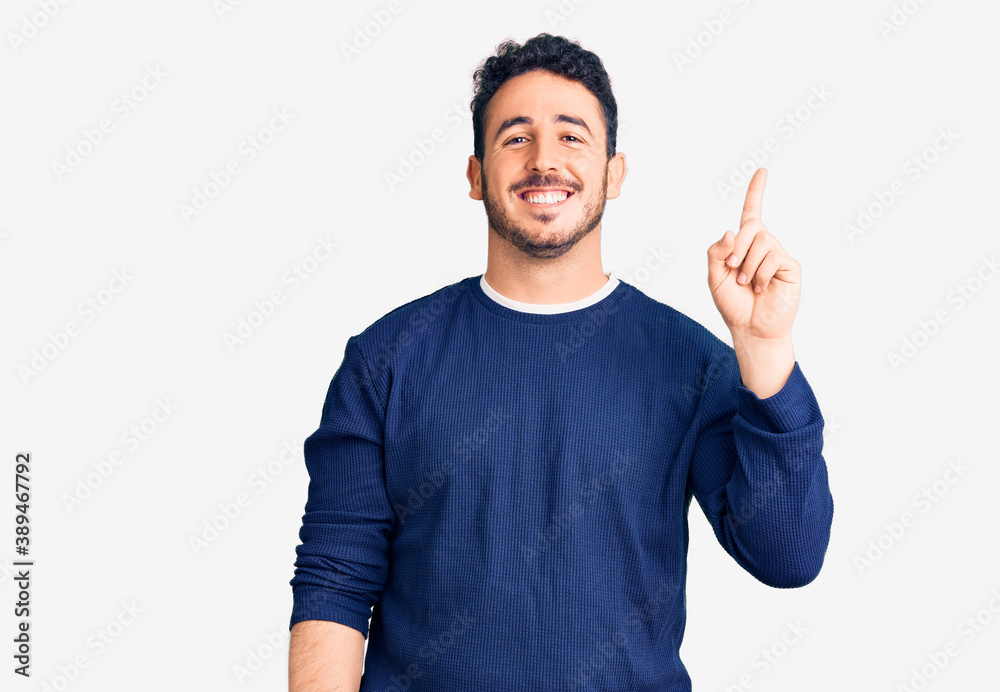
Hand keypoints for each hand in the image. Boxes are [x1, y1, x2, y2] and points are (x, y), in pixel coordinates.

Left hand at [707, 168, 799, 340]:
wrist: (751, 329)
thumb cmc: (734, 304)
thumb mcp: (714, 277)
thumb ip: (716, 252)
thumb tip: (730, 231)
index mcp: (744, 245)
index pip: (751, 213)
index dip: (756, 192)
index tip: (762, 170)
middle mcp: (763, 245)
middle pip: (750, 227)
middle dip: (736, 248)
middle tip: (733, 270)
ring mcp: (778, 255)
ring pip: (762, 240)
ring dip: (748, 265)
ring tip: (747, 284)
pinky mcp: (790, 266)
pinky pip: (773, 257)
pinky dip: (761, 275)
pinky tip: (762, 289)